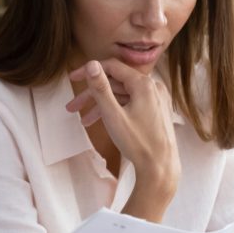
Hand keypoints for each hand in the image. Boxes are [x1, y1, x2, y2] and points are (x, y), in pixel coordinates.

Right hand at [66, 58, 179, 199]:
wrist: (160, 167)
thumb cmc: (138, 143)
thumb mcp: (113, 115)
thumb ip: (101, 88)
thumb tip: (91, 64)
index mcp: (144, 84)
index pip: (112, 67)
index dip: (90, 71)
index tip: (73, 78)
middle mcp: (153, 87)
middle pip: (116, 83)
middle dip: (93, 95)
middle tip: (73, 107)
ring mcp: (156, 99)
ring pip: (123, 95)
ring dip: (103, 105)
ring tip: (84, 121)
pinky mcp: (156, 110)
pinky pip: (132, 103)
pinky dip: (117, 110)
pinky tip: (103, 122)